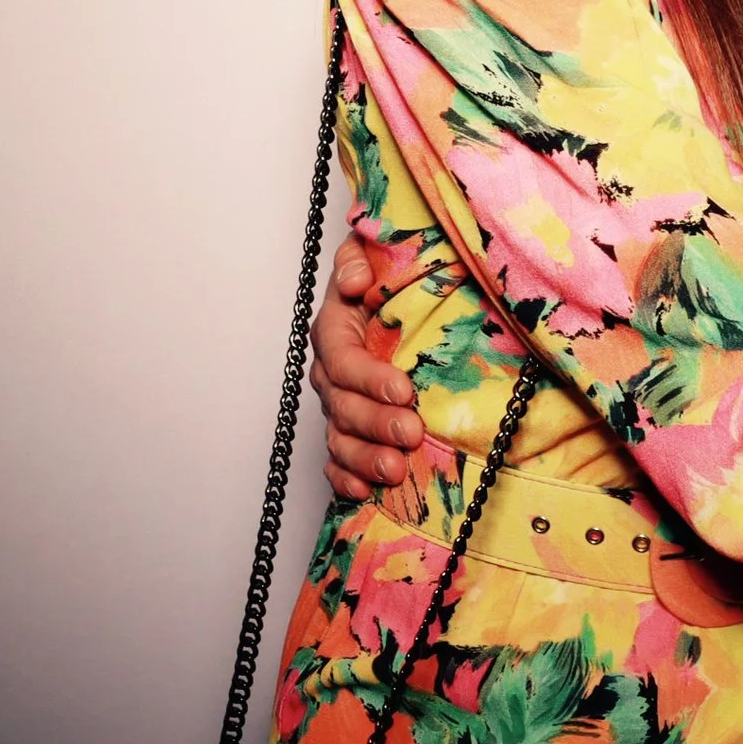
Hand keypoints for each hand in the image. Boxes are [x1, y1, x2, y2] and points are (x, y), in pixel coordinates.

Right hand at [308, 237, 419, 500]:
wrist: (399, 297)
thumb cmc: (389, 274)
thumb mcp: (375, 252)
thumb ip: (359, 259)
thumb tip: (355, 280)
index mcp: (335, 330)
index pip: (343, 360)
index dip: (369, 378)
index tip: (403, 390)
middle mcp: (332, 372)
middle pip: (343, 406)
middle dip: (376, 424)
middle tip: (410, 433)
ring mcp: (339, 405)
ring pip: (341, 439)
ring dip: (366, 458)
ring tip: (396, 470)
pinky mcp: (351, 430)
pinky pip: (338, 461)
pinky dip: (347, 478)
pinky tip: (365, 491)